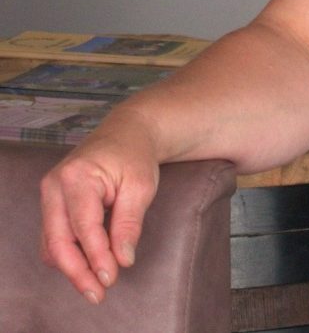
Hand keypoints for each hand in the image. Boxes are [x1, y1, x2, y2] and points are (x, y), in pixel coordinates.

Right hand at [39, 118, 160, 303]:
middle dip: (78, 271)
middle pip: (58, 241)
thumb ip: (129, 223)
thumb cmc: (135, 156)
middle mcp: (54, 186)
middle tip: (98, 294)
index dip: (96, 256)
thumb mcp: (141, 186)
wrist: (127, 132)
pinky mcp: (51, 204)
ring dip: (72, 268)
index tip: (110, 279)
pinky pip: (53, 237)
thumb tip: (123, 260)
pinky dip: (69, 255)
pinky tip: (88, 267)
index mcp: (77, 176)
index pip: (83, 226)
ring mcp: (48, 195)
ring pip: (52, 243)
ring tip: (96, 286)